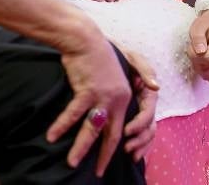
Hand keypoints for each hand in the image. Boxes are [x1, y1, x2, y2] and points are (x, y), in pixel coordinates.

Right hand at [46, 23, 131, 175]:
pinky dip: (61, 126)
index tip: (110, 156)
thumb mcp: (124, 62)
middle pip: (111, 135)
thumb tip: (157, 88)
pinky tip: (51, 136)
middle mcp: (117, 99)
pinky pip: (73, 115)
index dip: (117, 146)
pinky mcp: (87, 91)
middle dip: (103, 156)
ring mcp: (102, 96)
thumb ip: (142, 73)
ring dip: (80, 148)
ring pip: (91, 130)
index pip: (125, 128)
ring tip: (71, 163)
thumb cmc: (100, 50)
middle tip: (97, 172)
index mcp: (125, 96)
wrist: (84, 38)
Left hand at [121, 50, 158, 162]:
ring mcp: (136, 110)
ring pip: (144, 134)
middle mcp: (144, 103)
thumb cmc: (115, 53)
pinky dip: (134, 145)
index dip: (139, 124)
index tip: (127, 130)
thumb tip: (156, 87)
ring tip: (127, 154)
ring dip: (139, 146)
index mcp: (147, 91)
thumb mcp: (130, 57)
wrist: (96, 50)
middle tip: (127, 149)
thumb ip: (144, 69)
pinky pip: (135, 134)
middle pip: (149, 128)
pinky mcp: (127, 114)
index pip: (148, 112)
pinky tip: (125, 154)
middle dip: (140, 140)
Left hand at [186, 10, 208, 83]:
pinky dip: (208, 74)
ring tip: (202, 56)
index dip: (195, 56)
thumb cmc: (206, 27)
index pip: (207, 59)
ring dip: (201, 69)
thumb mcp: (198, 28)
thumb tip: (200, 52)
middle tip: (196, 51)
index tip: (192, 48)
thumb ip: (198, 38)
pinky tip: (206, 64)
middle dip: (196, 62)